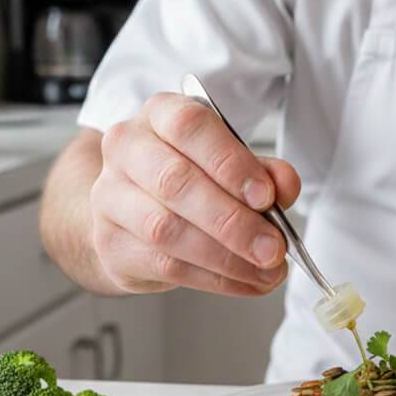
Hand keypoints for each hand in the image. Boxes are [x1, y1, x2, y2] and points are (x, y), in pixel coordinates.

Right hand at [90, 93, 300, 295]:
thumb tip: (284, 185)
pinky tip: (244, 281)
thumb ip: (262, 171)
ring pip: (166, 230)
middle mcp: (127, 148)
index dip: (230, 162)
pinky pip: (164, 264)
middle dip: (232, 221)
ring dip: (225, 257)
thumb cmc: (188, 176)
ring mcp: (110, 197)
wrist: (133, 211)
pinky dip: (214, 278)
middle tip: (273, 247)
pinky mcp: (110, 243)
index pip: (189, 127)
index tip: (266, 196)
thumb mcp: (230, 162)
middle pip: (175, 182)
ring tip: (265, 270)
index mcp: (159, 114)